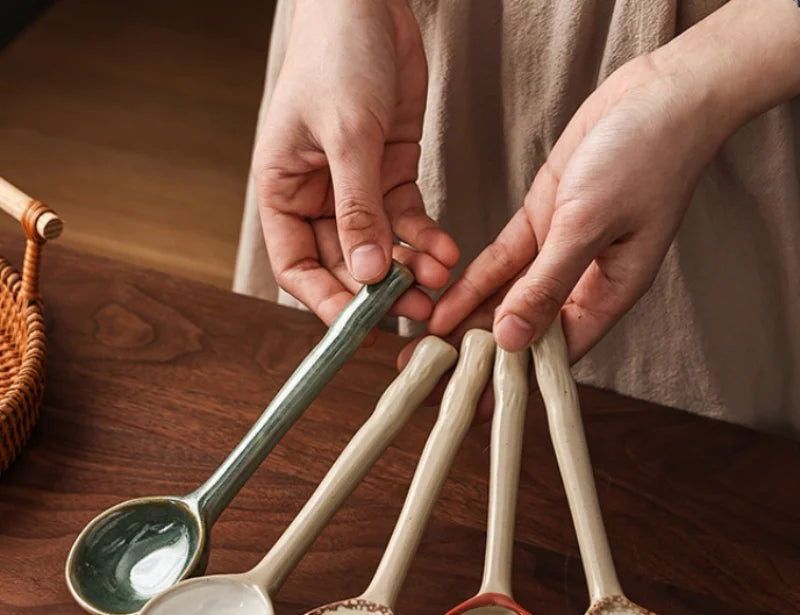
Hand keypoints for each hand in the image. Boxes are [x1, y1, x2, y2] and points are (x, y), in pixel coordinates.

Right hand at [254, 0, 457, 327]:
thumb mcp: (346, 134)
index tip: (358, 323)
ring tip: (439, 282)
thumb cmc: (337, 54)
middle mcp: (316, 196)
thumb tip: (368, 272)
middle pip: (344, 264)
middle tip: (413, 308)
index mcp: (282, 189)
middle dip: (379, 289)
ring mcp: (356, 189)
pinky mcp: (391, 174)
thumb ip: (357, 207)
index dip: (324, 300)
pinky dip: (426, 239)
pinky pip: (408, 220)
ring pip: (381, 248)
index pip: (295, 266)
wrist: (368, 0)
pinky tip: (446, 252)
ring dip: (410, 269)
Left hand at [423, 50, 727, 361]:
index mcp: (607, 295)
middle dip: (475, 354)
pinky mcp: (541, 222)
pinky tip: (443, 302)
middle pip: (521, 331)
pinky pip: (501, 262)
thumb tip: (511, 338)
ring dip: (466, 320)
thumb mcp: (589, 226)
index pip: (551, 354)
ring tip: (425, 345)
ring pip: (504, 299)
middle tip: (430, 374)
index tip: (472, 401)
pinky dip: (473, 281)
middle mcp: (581, 281)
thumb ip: (547, 284)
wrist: (662, 94)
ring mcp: (558, 252)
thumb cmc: (647, 158)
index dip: (510, 379)